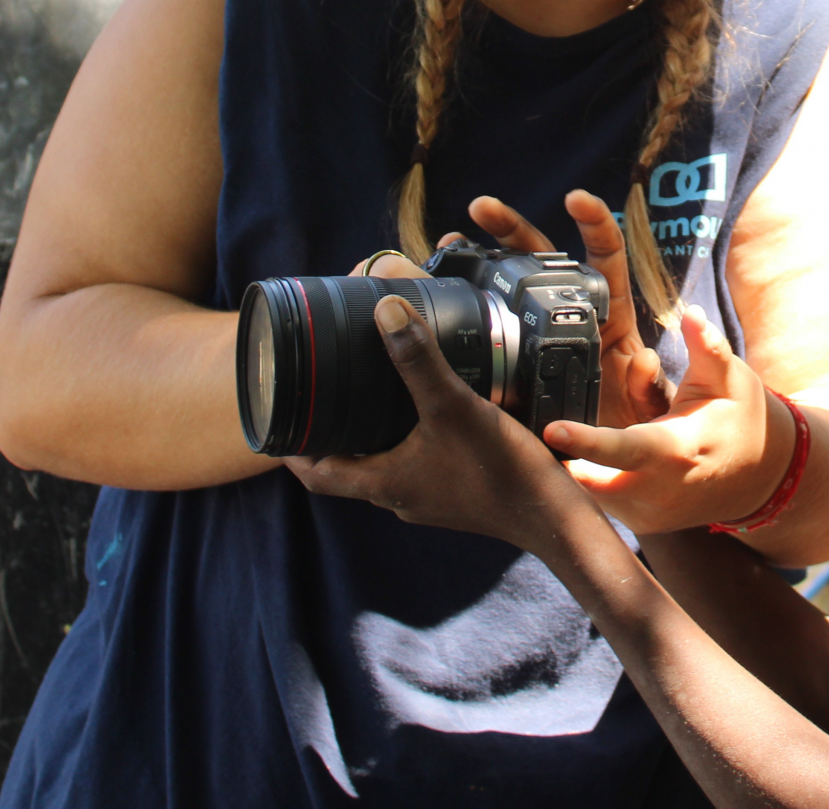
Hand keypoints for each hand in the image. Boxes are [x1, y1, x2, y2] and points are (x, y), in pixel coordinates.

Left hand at [287, 295, 586, 551]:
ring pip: (380, 466)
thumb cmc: (500, 470)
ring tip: (363, 397)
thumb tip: (384, 310)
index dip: (289, 449)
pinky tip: (422, 415)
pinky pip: (414, 466)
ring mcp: (428, 497)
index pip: (316, 474)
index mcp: (384, 484)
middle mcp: (399, 496)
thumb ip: (418, 359)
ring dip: (366, 438)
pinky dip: (404, 441)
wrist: (553, 517)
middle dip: (327, 436)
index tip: (275, 421)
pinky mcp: (454, 494)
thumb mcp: (454, 405)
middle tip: (317, 398)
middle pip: (345, 468)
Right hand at [445, 190, 672, 429]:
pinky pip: (490, 335)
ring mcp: (543, 344)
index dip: (594, 226)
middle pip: (543, 262)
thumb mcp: (653, 410)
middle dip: (512, 229)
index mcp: (612, 324)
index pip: (606, 261)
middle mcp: (575, 324)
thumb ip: (649, 388)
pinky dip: (465, 309)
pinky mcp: (519, 372)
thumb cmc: (642, 434)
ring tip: (447, 242)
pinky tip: (437, 291)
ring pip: (510, 290)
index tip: (575, 198)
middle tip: (480, 207)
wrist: (613, 472)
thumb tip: (643, 361)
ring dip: (479, 262)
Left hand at [546, 304, 793, 535]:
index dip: (588, 442)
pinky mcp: (643, 524)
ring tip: (564, 438)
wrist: (762, 477)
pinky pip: (602, 503)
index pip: (628, 449)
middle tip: (538, 434)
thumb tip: (691, 315)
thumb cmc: (739, 421)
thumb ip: (707, 348)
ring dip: (573, 467)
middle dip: (563, 461)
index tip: (553, 430)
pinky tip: (583, 455)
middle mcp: (661, 491)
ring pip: (592, 494)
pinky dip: (589, 480)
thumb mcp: (730, 379)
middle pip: (595, 482)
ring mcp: (650, 514)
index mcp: (679, 450)